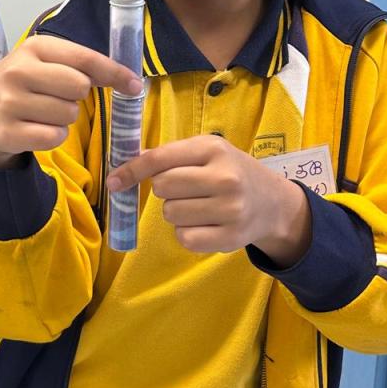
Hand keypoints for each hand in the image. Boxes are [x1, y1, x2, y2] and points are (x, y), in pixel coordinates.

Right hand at [0, 35, 143, 171]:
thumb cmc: (24, 85)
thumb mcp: (45, 63)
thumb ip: (83, 65)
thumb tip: (130, 80)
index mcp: (34, 47)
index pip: (84, 59)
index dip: (114, 73)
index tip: (134, 85)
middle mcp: (17, 71)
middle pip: (78, 87)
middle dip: (77, 97)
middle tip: (58, 98)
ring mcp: (8, 102)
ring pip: (68, 114)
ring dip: (64, 118)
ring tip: (43, 113)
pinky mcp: (6, 132)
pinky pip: (53, 137)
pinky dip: (53, 136)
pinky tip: (37, 129)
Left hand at [106, 134, 311, 263]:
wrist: (273, 202)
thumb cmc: (230, 171)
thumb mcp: (206, 151)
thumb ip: (169, 155)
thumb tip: (126, 165)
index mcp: (214, 149)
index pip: (160, 160)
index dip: (131, 170)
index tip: (113, 181)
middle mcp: (225, 178)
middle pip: (162, 188)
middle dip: (165, 190)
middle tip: (185, 189)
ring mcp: (230, 210)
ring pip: (171, 214)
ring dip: (176, 212)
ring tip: (198, 206)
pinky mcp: (230, 238)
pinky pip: (184, 238)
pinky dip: (187, 232)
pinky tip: (204, 223)